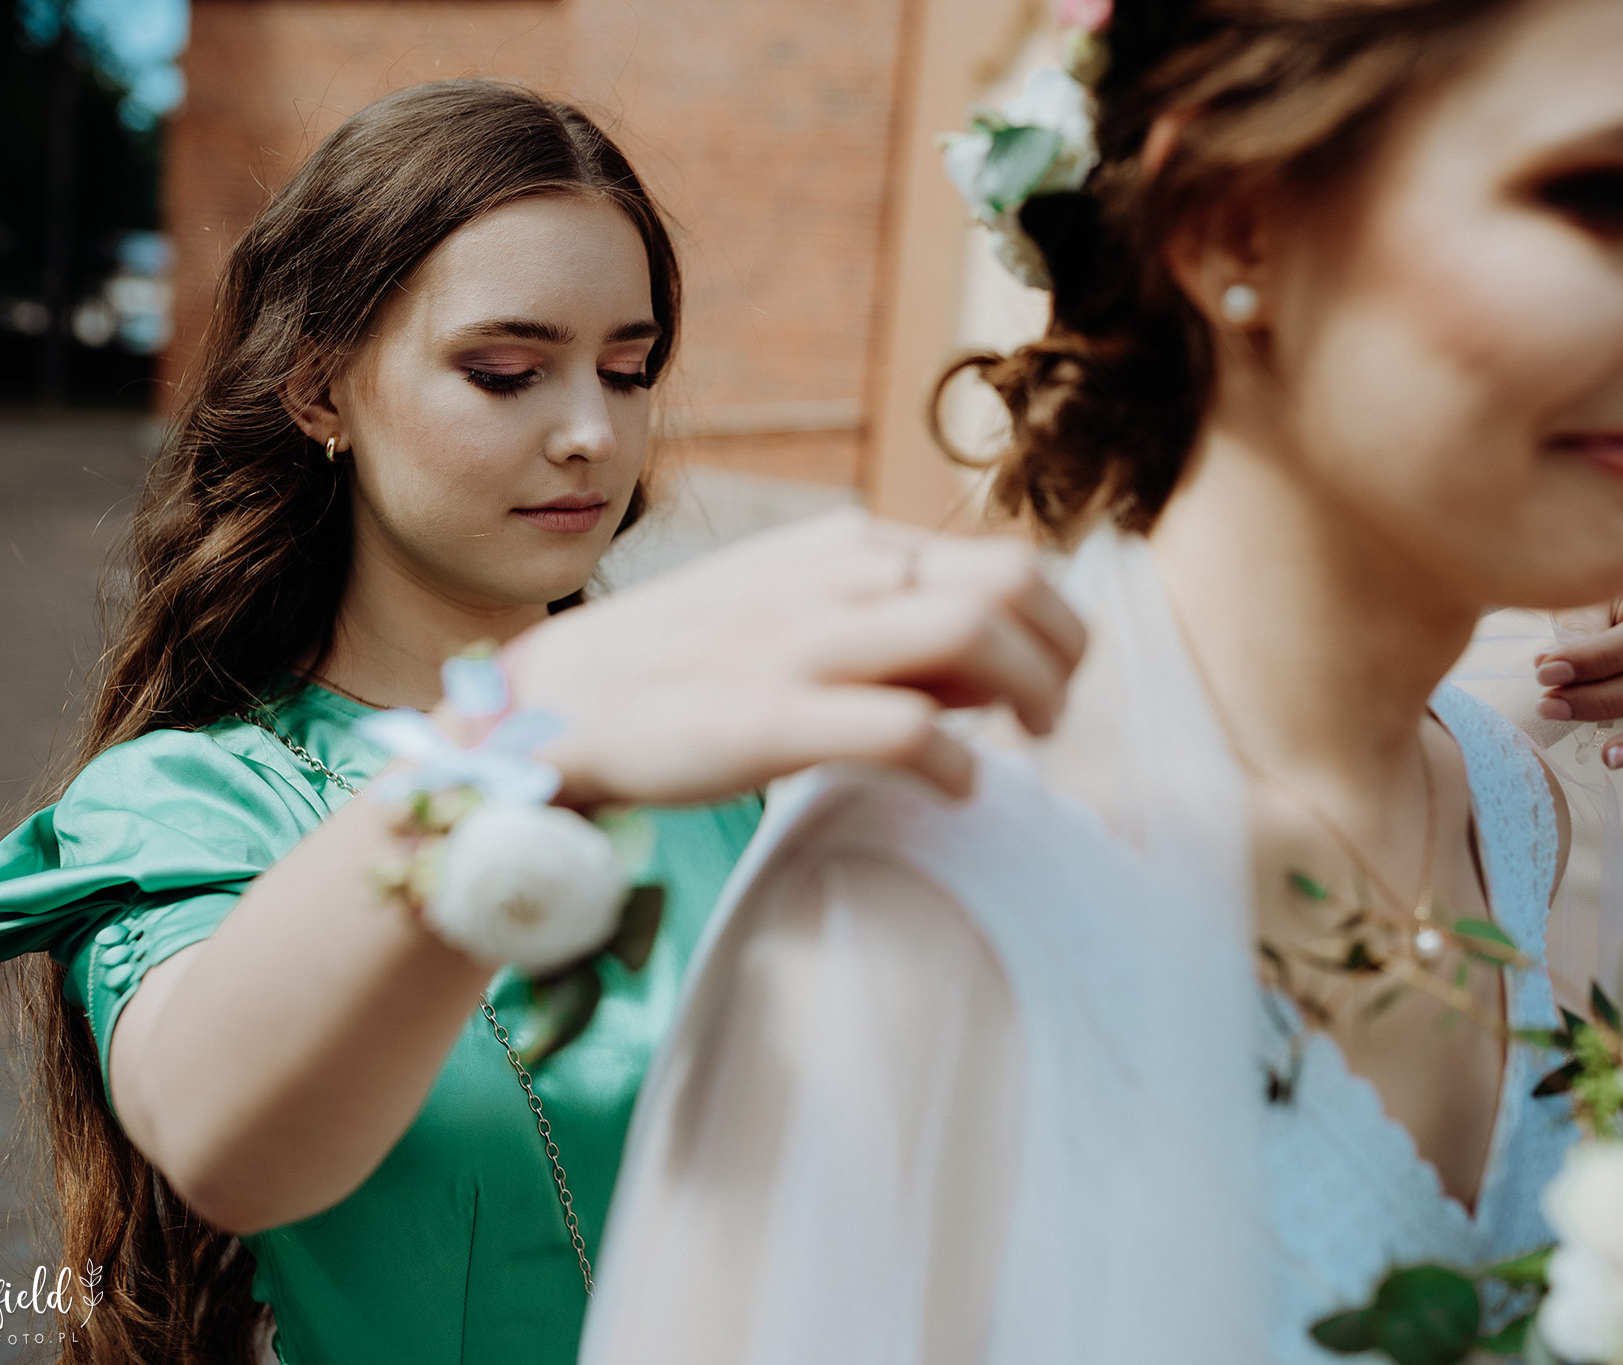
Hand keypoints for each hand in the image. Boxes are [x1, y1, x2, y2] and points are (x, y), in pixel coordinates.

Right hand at [500, 510, 1087, 806]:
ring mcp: (803, 643)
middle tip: (1052, 720)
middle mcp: (834, 576)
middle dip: (1062, 656)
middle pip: (1011, 584)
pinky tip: (959, 790)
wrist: (559, 706)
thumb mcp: (797, 613)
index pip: (1004, 560)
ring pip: (974, 634)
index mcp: (847, 544)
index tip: (1048, 682)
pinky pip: (908, 731)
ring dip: (1033, 697)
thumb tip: (1000, 678)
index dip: (1054, 626)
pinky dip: (959, 765)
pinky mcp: (771, 717)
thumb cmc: (690, 667)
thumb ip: (893, 632)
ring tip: (1025, 748)